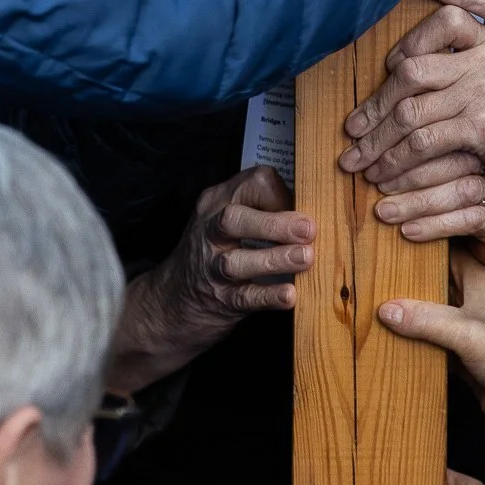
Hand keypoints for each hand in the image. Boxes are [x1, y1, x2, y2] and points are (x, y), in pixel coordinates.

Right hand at [106, 169, 314, 391]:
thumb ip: (262, 209)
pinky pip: (243, 297)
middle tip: (308, 229)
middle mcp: (209, 231)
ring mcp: (210, 268)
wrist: (171, 300)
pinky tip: (288, 295)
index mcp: (216, 202)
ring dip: (275, 258)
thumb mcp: (227, 219)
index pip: (251, 183)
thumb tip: (312, 212)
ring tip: (305, 258)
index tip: (304, 210)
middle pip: (235, 219)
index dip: (282, 195)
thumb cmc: (213, 251)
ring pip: (237, 261)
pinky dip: (267, 295)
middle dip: (274, 223)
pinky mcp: (218, 301)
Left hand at [341, 9, 484, 230]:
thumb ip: (463, 74)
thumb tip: (402, 73)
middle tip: (351, 134)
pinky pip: (423, 143)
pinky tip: (384, 180)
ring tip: (359, 165)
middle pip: (411, 73)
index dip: (406, 46)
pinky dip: (397, 164)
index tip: (385, 74)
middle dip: (374, 108)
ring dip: (377, 144)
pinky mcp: (483, 127)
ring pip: (410, 113)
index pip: (442, 22)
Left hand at [366, 157, 484, 317]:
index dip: (401, 143)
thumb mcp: (439, 182)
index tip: (369, 157)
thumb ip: (415, 165)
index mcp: (473, 143)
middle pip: (448, 157)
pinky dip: (437, 225)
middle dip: (404, 170)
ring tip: (385, 212)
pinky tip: (410, 232)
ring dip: (417, 201)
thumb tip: (365, 158)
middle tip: (372, 182)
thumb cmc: (465, 210)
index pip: (438, 133)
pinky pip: (470, 220)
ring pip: (458, 188)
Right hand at [379, 251, 484, 472]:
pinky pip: (432, 348)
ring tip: (370, 307)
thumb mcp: (468, 331)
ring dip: (408, 317)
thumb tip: (385, 308)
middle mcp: (474, 304)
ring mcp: (469, 334)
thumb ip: (427, 318)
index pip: (447, 253)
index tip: (389, 238)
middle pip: (435, 286)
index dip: (422, 245)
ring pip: (431, 318)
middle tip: (369, 275)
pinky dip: (414, 346)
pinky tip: (390, 345)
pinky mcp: (464, 361)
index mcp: (481, 284)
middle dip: (407, 282)